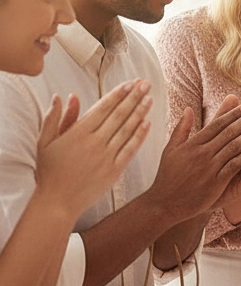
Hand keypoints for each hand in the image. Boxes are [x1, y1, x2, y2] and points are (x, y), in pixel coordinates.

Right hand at [35, 80, 153, 215]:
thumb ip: (55, 117)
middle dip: (134, 97)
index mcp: (78, 133)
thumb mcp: (45, 142)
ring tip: (150, 99)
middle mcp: (95, 142)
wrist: (57, 202)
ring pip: (127, 129)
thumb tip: (63, 96)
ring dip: (140, 112)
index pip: (103, 107)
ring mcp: (106, 156)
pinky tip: (147, 123)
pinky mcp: (115, 170)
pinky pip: (130, 149)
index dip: (118, 94)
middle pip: (119, 115)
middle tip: (146, 84)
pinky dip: (140, 135)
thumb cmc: (49, 172)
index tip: (130, 83)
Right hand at [149, 95, 240, 222]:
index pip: (216, 125)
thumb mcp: (171, 149)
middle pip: (228, 133)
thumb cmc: (168, 175)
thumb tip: (188, 108)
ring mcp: (208, 168)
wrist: (164, 203)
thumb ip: (182, 128)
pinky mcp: (214, 182)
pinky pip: (232, 167)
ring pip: (233, 147)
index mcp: (192, 144)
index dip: (233, 114)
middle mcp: (201, 153)